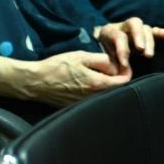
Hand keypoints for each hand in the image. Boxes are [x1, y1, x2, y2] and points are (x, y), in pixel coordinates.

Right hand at [0, 51, 131, 106]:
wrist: (36, 82)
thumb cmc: (57, 67)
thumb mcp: (81, 56)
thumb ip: (102, 60)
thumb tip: (117, 66)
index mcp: (96, 84)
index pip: (123, 82)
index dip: (126, 72)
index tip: (123, 64)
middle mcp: (94, 98)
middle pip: (116, 90)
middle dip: (118, 79)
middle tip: (113, 67)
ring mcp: (86, 104)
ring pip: (105, 95)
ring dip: (107, 85)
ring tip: (100, 73)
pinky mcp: (78, 107)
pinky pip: (94, 100)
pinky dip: (96, 91)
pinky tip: (88, 82)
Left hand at [94, 18, 163, 71]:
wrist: (95, 46)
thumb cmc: (98, 55)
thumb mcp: (99, 57)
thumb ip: (108, 63)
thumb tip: (119, 72)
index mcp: (109, 31)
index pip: (118, 35)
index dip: (122, 49)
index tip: (124, 64)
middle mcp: (122, 26)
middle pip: (134, 23)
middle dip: (139, 36)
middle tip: (142, 51)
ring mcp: (133, 29)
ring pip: (145, 28)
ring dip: (150, 40)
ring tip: (149, 55)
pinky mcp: (141, 34)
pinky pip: (153, 31)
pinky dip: (161, 33)